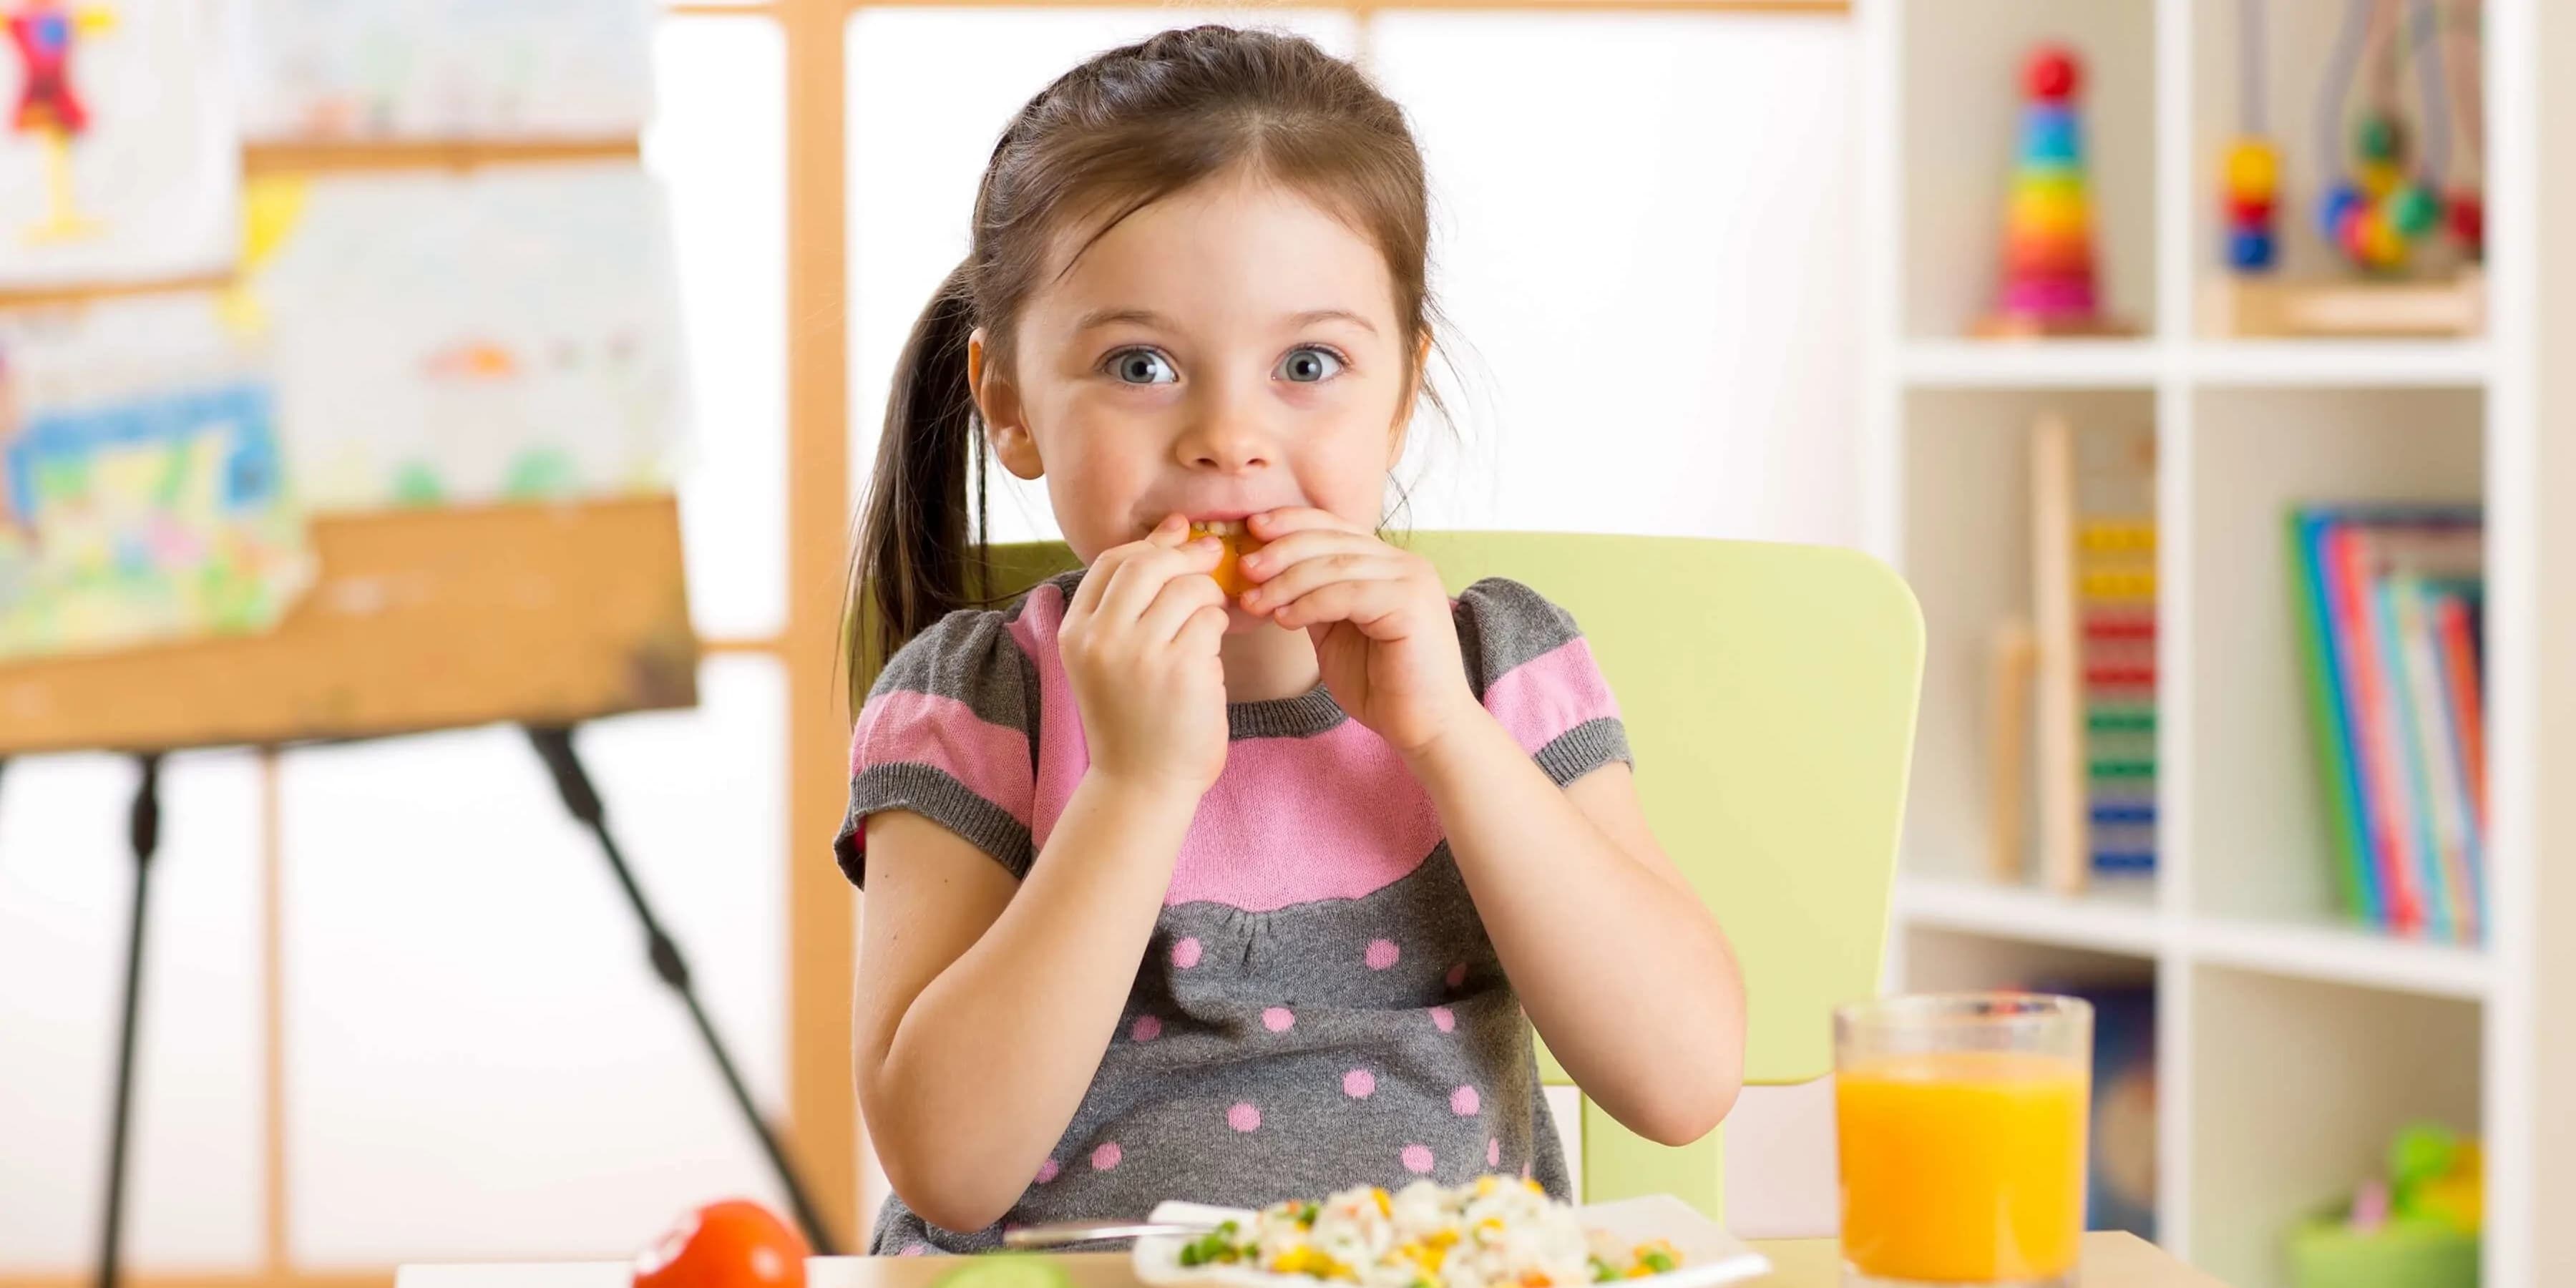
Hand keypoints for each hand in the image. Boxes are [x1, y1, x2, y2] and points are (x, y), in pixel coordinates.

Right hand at [1059, 515, 1231, 796]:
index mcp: (1075, 632)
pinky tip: (1213, 649)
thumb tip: (1176, 530)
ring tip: (1211, 617)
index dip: (1152, 544)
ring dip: (1208, 596)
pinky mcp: (1180, 670)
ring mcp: (1139, 654)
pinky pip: (1210, 621)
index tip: (1182, 538)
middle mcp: (1100, 639)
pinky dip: (1218, 626)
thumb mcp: (1110, 658)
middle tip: (1213, 558)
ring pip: (1185, 589)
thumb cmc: (1133, 719)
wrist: (1141, 785)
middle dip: (1186, 555)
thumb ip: (1132, 602)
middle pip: (1147, 565)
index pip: (1112, 562)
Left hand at [1238, 509, 1480, 756]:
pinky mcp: (1410, 604)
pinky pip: (1347, 593)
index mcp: (1389, 565)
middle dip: (1281, 550)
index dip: (1292, 523)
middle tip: (1245, 568)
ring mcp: (1411, 580)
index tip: (1252, 528)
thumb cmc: (1382, 687)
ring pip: (1335, 565)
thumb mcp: (1336, 633)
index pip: (1335, 528)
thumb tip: (1271, 575)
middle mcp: (1405, 564)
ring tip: (1255, 601)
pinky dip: (1309, 604)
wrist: (1423, 728)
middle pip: (1332, 540)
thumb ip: (1315, 600)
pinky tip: (1284, 620)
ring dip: (1287, 582)